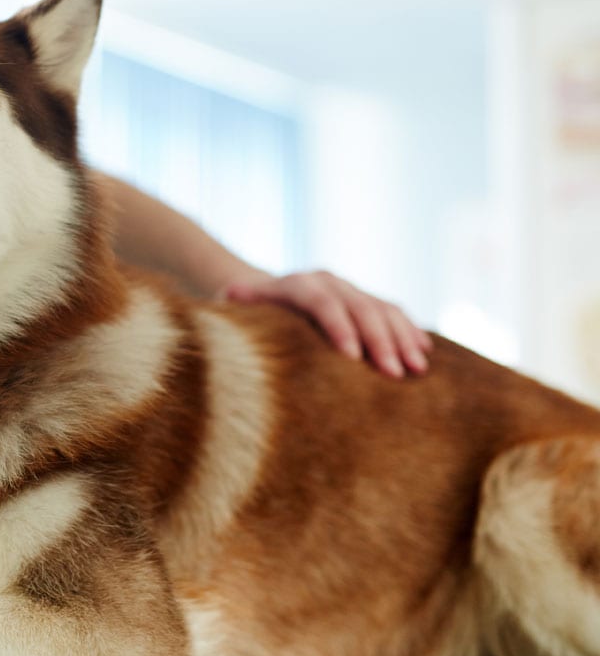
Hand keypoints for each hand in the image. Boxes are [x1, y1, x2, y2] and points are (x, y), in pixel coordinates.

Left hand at [221, 270, 432, 377]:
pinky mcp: (365, 299)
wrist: (264, 293)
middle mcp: (328, 281)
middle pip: (360, 307)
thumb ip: (239, 304)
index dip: (339, 327)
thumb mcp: (237, 308)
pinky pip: (394, 312)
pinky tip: (423, 354)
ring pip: (383, 308)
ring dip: (403, 338)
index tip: (352, 359)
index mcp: (297, 283)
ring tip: (416, 369)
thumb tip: (232, 294)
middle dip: (379, 341)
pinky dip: (410, 331)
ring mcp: (350, 288)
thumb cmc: (246, 313)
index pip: (322, 302)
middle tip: (393, 374)